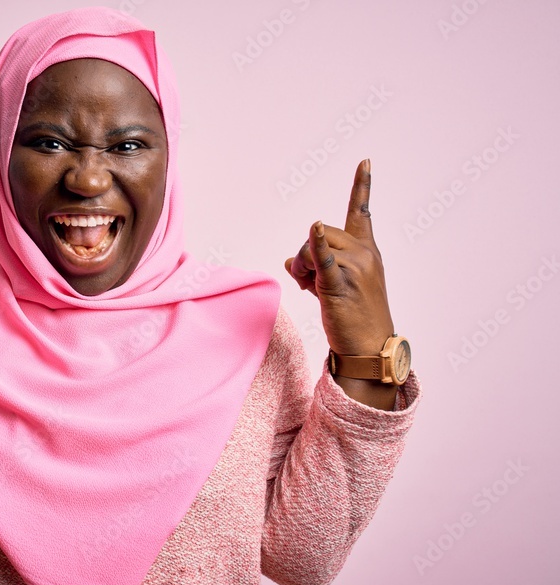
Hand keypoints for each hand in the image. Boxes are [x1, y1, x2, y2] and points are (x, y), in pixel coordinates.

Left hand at [284, 159, 396, 407]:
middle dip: (307, 255)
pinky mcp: (340, 283)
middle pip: (321, 233)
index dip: (362, 186)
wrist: (368, 349)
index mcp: (367, 250)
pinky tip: (315, 230)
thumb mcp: (332, 286)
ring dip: (303, 267)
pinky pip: (325, 259)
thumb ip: (313, 267)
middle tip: (311, 282)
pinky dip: (317, 246)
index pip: (362, 212)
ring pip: (311, 247)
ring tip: (313, 289)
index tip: (365, 161)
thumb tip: (289, 261)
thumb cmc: (353, 318)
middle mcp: (365, 253)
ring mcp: (355, 267)